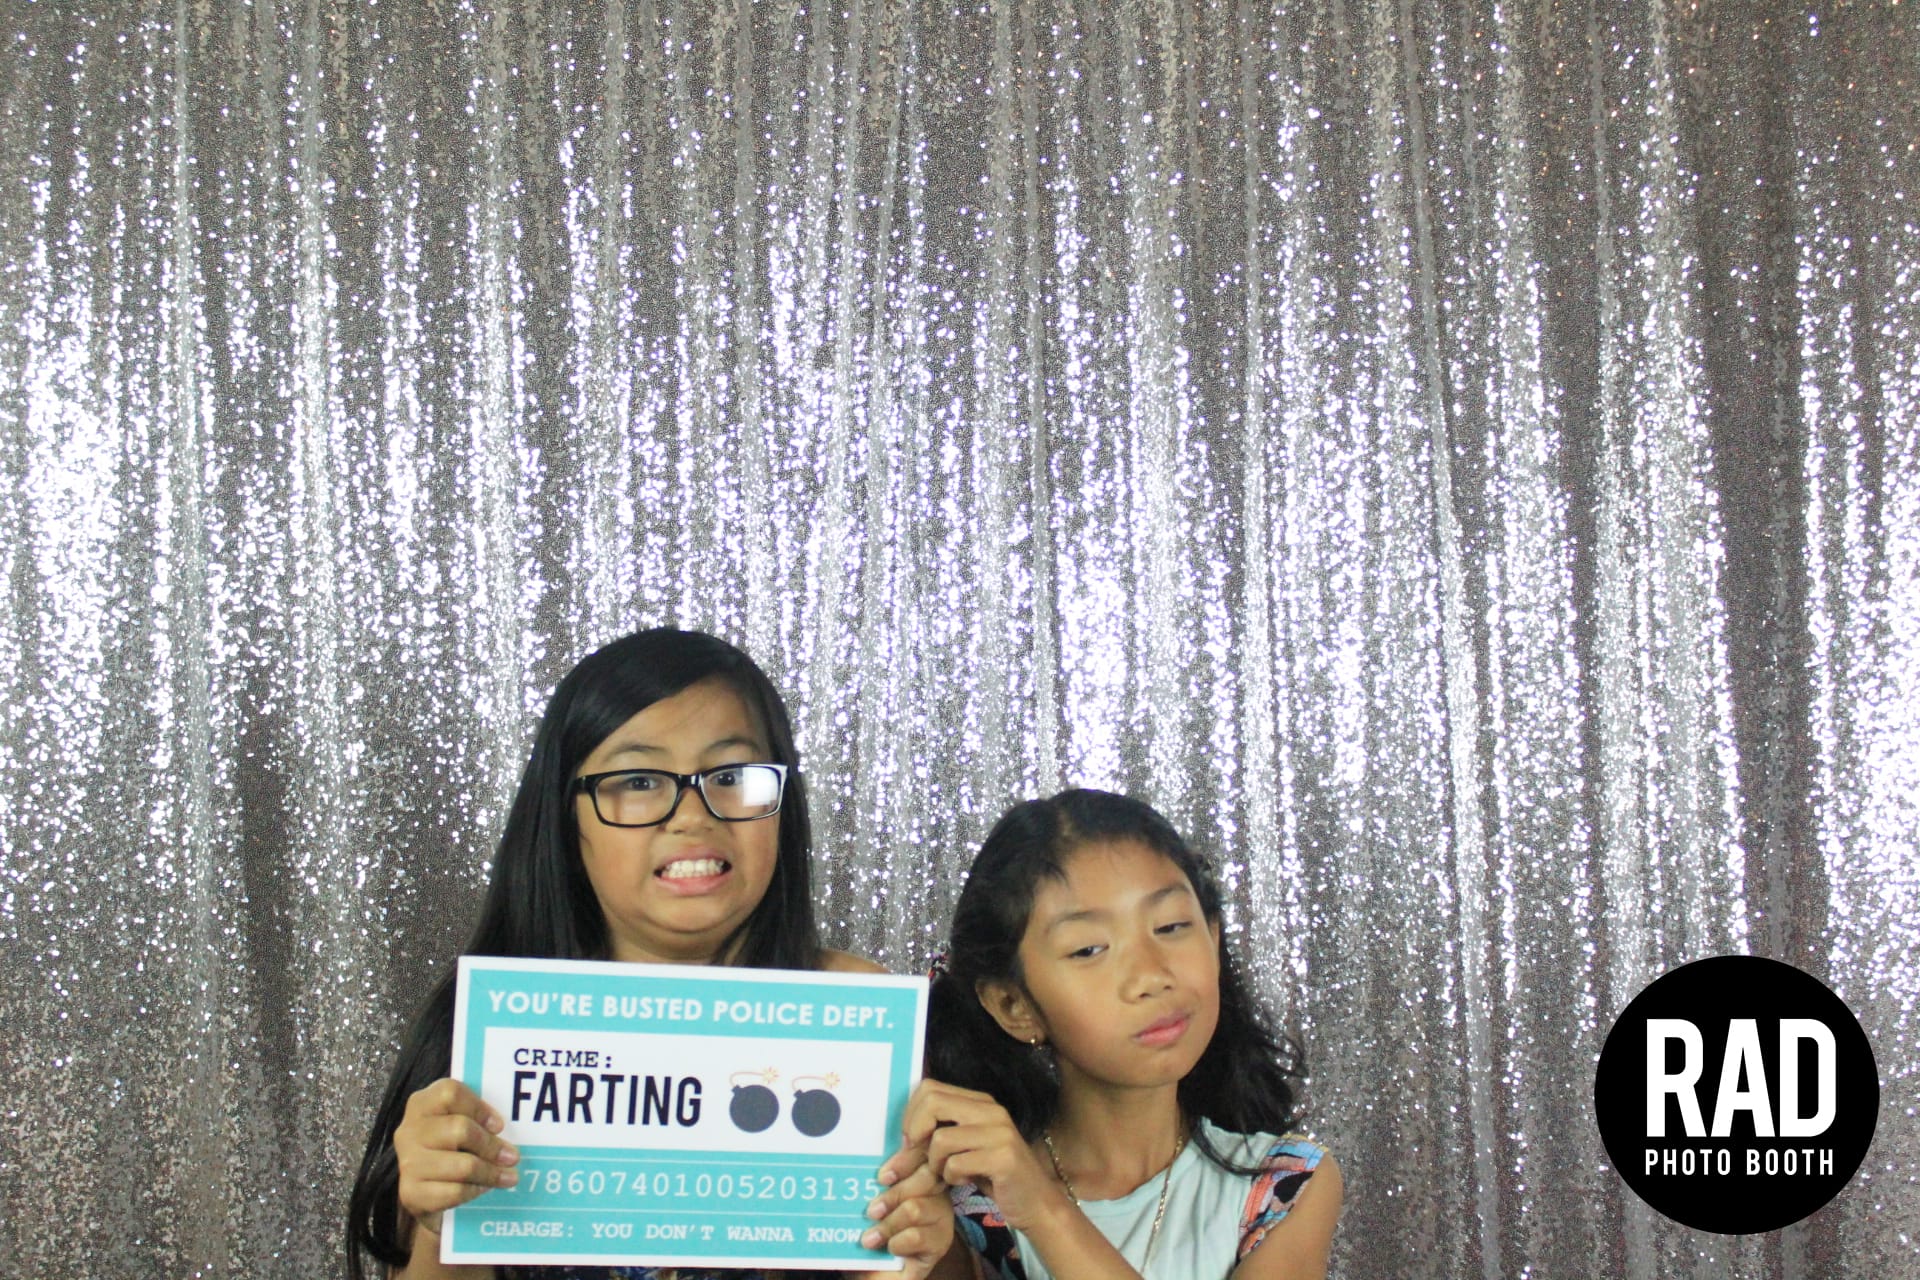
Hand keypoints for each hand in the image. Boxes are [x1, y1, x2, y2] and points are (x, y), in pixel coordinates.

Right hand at [393, 1077, 519, 1237]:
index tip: (499, 1125)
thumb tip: (513, 1126)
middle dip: (491, 1145)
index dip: (479, 1108)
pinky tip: (484, 1188)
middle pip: (459, 1129)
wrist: (421, 1190)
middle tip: (512, 1156)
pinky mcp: (411, 1193)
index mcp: (421, 1104)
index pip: (450, 1093)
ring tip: (509, 1176)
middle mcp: (408, 1130)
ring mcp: (408, 1162)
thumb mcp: (456, 1123)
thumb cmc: (447, 1148)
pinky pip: (454, 1192)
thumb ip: (476, 1117)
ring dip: (491, 1172)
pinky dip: (475, 1191)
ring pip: (462, 1165)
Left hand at [862, 1150, 956, 1279]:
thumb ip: (876, 1177)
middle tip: (871, 1211)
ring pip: (915, 1208)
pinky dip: (896, 1243)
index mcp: (920, 1170)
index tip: (881, 1177)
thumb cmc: (869, 1231)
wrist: (873, 1272)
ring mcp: (942, 1217)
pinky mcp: (941, 1243)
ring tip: (870, 1238)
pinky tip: (890, 1249)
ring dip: (888, 1225)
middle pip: (925, 1176)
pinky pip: (917, 1236)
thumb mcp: (869, 1198)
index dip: (904, 1159)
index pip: (922, 1152)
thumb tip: (863, 1153)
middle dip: (893, 1195)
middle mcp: (936, 1190)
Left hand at [893, 1079, 1068, 1233]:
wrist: (1036, 1202)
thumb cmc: (993, 1176)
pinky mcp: (1003, 1158)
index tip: (912, 1140)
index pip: (930, 1088)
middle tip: (919, 1155)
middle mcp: (991, 1110)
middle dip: (916, 1132)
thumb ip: (936, 1138)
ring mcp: (999, 1132)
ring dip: (935, 1163)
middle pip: (932, 1103)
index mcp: (980, 1102)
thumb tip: (897, 1143)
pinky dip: (951, 1177)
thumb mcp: (963, 1150)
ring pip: (941, 1138)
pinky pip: (956, 1163)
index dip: (911, 1114)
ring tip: (947, 1173)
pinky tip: (965, 1181)